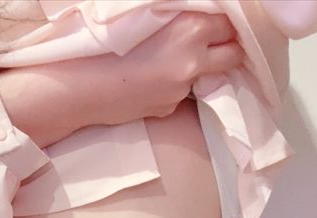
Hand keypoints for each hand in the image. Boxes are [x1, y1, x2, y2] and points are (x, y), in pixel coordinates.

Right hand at [88, 11, 244, 124]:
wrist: (82, 87)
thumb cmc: (103, 44)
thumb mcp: (143, 13)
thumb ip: (176, 12)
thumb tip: (196, 10)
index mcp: (191, 28)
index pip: (230, 24)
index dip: (225, 22)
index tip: (218, 23)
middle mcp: (193, 60)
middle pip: (234, 54)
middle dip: (228, 47)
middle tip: (214, 42)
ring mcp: (182, 88)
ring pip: (207, 76)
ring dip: (199, 68)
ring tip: (171, 61)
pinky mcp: (169, 108)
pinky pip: (181, 94)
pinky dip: (172, 86)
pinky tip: (149, 80)